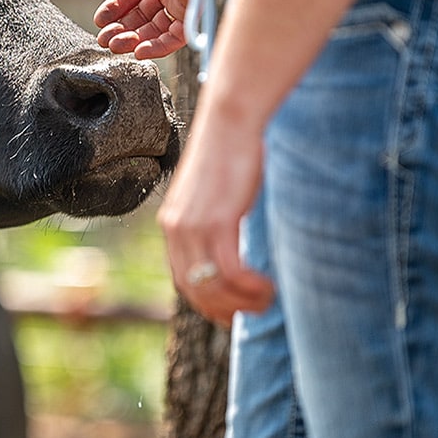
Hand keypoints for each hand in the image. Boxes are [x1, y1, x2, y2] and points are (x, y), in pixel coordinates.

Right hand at [89, 0, 195, 59]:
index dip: (114, 10)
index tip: (100, 20)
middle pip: (141, 16)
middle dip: (121, 29)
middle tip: (104, 38)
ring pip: (155, 29)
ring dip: (134, 40)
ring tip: (115, 44)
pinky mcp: (192, 10)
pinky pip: (175, 37)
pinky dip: (157, 47)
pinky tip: (138, 51)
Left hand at [157, 102, 274, 325]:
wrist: (229, 122)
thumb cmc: (228, 154)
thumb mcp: (212, 195)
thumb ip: (211, 220)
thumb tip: (227, 241)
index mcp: (171, 224)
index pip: (181, 280)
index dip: (206, 303)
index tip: (231, 314)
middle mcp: (175, 230)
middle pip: (194, 291)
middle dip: (225, 310)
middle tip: (255, 312)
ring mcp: (193, 227)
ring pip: (212, 287)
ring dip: (242, 302)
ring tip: (267, 299)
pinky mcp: (217, 222)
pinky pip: (230, 272)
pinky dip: (249, 288)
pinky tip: (267, 287)